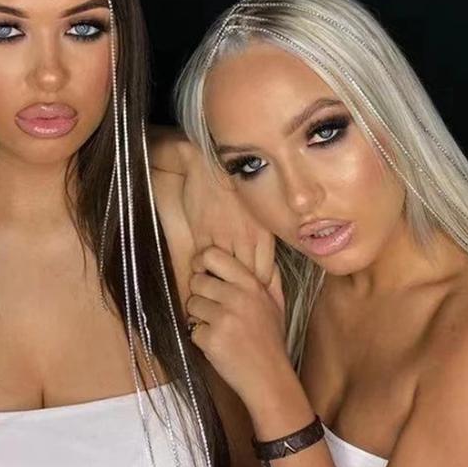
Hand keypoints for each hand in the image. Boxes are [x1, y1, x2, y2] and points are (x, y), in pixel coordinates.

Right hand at [181, 154, 274, 285]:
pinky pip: (204, 262)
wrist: (208, 167)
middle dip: (242, 291)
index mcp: (262, 234)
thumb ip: (258, 242)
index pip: (265, 275)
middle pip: (247, 277)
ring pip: (225, 273)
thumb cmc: (232, 191)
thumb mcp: (255, 216)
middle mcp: (245, 238)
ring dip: (222, 283)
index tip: (253, 294)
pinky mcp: (202, 233)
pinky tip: (202, 274)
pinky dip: (203, 271)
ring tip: (219, 291)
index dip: (259, 289)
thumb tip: (260, 270)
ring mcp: (223, 237)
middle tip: (237, 299)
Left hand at [186, 246, 290, 408]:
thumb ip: (270, 278)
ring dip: (198, 316)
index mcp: (251, 285)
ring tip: (217, 327)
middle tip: (212, 308)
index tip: (202, 272)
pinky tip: (216, 343)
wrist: (269, 378)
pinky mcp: (211, 339)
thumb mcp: (277, 304)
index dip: (200, 262)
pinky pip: (191, 328)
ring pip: (191, 305)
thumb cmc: (270, 341)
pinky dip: (199, 337)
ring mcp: (224, 319)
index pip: (212, 255)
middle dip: (199, 294)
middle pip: (196, 281)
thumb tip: (262, 257)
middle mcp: (237, 298)